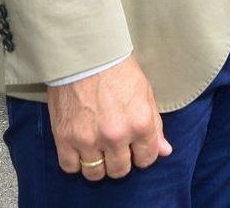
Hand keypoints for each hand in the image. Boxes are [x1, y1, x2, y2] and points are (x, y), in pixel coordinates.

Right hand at [47, 55, 170, 180]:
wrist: (86, 56)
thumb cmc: (119, 71)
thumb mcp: (145, 94)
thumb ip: (155, 126)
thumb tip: (164, 151)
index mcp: (140, 124)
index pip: (146, 159)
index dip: (142, 155)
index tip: (136, 149)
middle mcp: (115, 136)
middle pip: (120, 170)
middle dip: (120, 162)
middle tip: (115, 148)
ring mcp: (88, 139)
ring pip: (95, 174)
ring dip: (98, 165)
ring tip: (97, 150)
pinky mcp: (64, 138)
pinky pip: (70, 167)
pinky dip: (75, 162)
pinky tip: (80, 149)